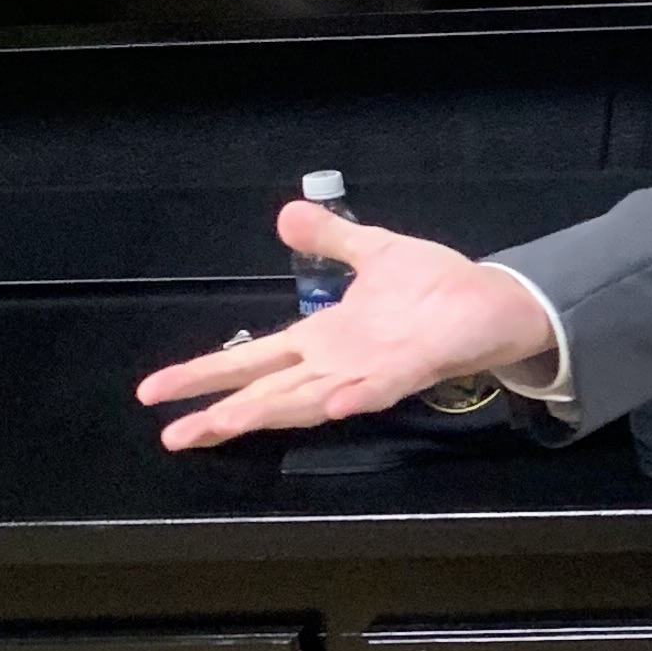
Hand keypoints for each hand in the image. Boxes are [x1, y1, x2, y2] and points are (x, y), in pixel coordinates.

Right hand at [135, 203, 556, 449]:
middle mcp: (339, 364)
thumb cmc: (437, 287)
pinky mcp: (415, 367)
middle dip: (220, 412)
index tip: (154, 392)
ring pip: (311, 399)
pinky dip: (358, 396)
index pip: (252, 361)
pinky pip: (382, 386)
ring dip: (270, 412)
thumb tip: (284, 214)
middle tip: (171, 436)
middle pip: (268, 392)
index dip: (204, 375)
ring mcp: (374, 370)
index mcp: (324, 340)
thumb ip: (330, 239)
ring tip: (222, 424)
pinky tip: (336, 404)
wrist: (497, 301)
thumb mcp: (373, 252)